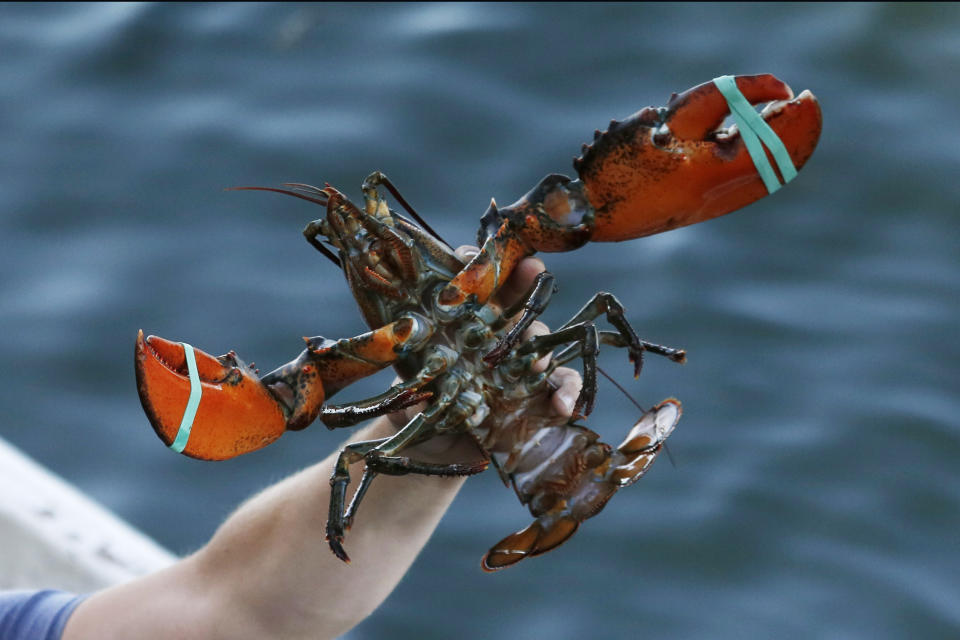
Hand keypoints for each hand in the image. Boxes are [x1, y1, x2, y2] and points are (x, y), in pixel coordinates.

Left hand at [388, 245, 581, 461]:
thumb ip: (411, 397)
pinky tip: (563, 407)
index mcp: (455, 328)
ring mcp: (516, 364)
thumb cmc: (416, 419)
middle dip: (525, 281)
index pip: (467, 287)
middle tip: (533, 269)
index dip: (474, 265)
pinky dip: (568, 392)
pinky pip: (562, 383)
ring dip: (542, 343)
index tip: (472, 257)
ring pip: (540, 339)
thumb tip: (415, 393)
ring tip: (538, 364)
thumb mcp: (404, 405)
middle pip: (512, 300)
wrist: (435, 460)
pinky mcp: (536, 394)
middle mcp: (489, 338)